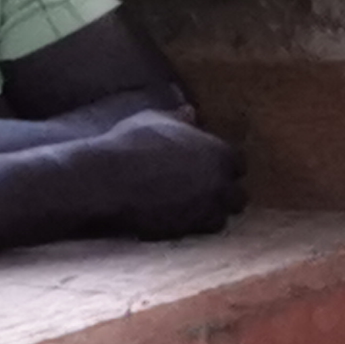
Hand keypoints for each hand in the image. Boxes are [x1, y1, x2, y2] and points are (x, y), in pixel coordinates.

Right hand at [105, 109, 246, 239]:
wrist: (107, 180)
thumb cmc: (129, 143)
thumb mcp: (153, 120)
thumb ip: (179, 119)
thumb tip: (190, 111)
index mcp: (220, 153)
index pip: (238, 164)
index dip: (221, 164)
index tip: (204, 164)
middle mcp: (221, 185)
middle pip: (237, 196)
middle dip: (222, 193)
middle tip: (199, 188)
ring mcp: (206, 211)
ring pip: (220, 218)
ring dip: (208, 212)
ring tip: (186, 206)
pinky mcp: (187, 232)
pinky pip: (197, 232)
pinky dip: (190, 225)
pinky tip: (171, 215)